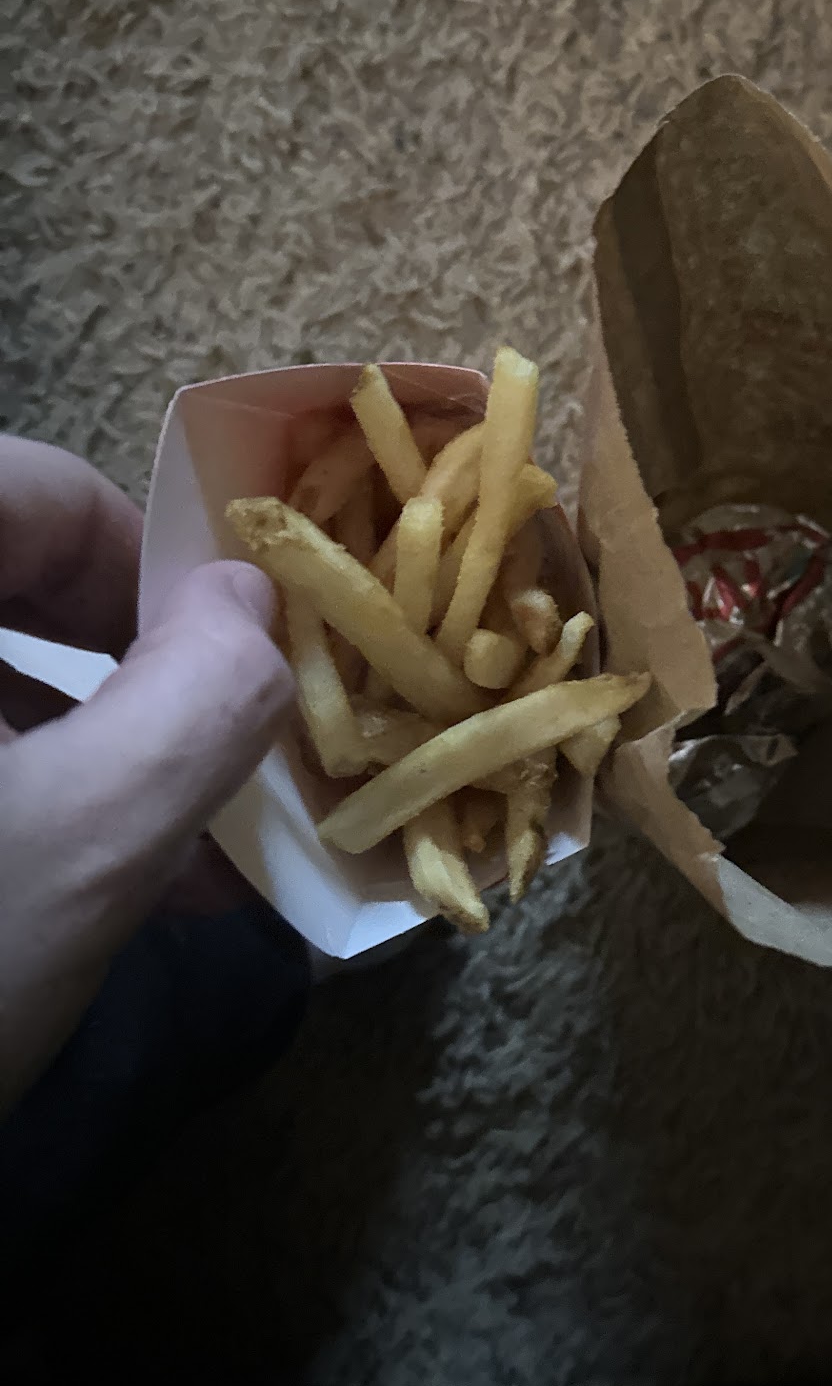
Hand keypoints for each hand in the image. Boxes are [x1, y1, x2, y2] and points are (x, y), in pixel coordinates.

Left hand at [0, 434, 293, 1112]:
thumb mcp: (84, 846)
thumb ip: (201, 700)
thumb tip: (252, 599)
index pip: (35, 489)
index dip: (154, 569)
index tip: (232, 687)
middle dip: (120, 673)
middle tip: (200, 775)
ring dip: (69, 747)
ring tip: (162, 865)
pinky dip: (7, 798)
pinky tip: (72, 895)